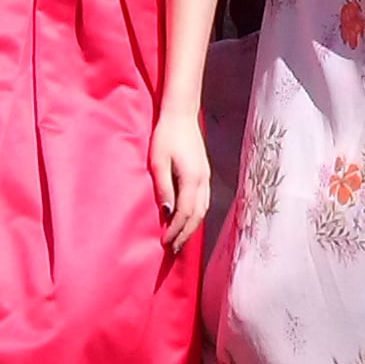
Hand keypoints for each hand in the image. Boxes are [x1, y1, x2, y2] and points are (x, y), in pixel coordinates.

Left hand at [150, 109, 209, 253]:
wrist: (182, 114)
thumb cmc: (166, 135)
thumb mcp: (158, 161)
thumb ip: (163, 187)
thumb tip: (166, 212)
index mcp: (191, 179)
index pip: (185, 213)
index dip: (175, 230)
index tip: (164, 243)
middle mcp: (203, 181)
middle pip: (197, 216)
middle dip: (185, 234)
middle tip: (173, 249)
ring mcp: (206, 177)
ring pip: (203, 210)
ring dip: (192, 227)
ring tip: (180, 239)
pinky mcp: (204, 173)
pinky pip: (204, 201)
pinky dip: (196, 215)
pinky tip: (189, 220)